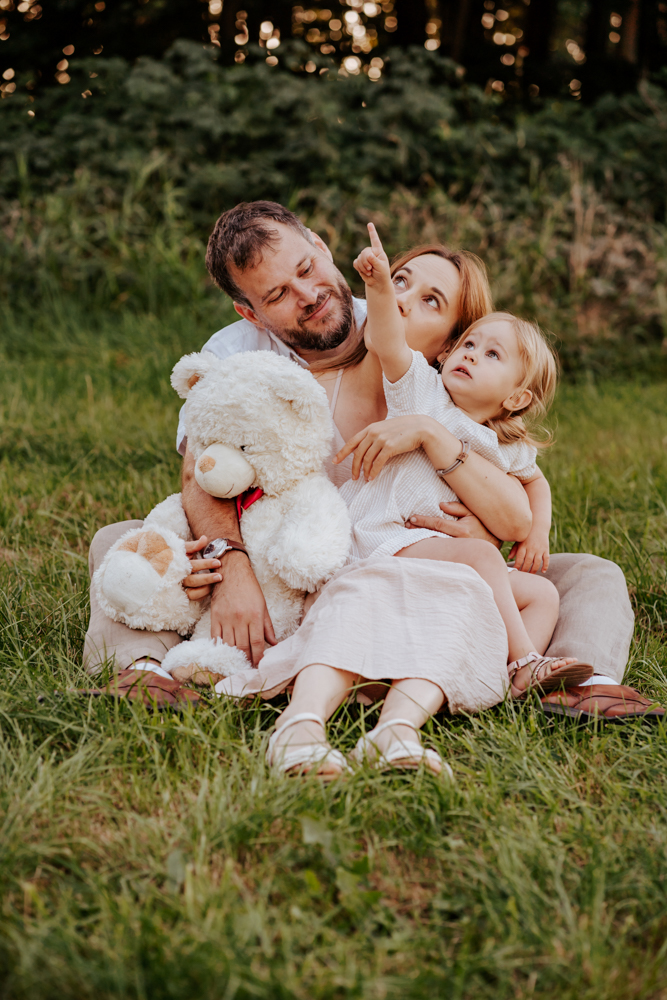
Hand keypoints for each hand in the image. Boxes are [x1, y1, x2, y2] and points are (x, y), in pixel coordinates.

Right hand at [182, 536, 221, 599]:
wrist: (167, 566)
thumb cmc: (179, 555)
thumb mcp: (184, 548)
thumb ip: (194, 545)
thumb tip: (204, 539)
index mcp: (178, 564)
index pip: (192, 565)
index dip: (205, 564)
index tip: (218, 562)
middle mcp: (177, 577)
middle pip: (192, 580)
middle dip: (207, 578)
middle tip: (220, 576)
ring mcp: (180, 587)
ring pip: (192, 593)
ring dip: (205, 588)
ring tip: (217, 582)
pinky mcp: (183, 594)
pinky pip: (193, 598)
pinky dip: (202, 594)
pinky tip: (211, 588)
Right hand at [209, 550, 275, 666]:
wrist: (231, 572)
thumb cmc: (250, 588)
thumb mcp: (263, 605)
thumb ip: (268, 625)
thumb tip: (274, 643)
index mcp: (255, 615)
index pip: (257, 643)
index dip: (259, 657)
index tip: (259, 665)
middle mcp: (240, 618)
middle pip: (243, 646)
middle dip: (247, 660)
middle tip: (249, 668)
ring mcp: (226, 618)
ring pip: (230, 644)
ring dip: (235, 656)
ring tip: (238, 664)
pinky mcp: (215, 616)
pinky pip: (216, 637)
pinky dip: (220, 647)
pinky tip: (224, 654)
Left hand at [334, 414, 428, 480]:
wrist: (420, 427)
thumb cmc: (404, 429)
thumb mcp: (385, 429)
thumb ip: (374, 435)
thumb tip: (366, 448)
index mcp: (370, 428)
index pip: (352, 442)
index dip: (342, 453)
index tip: (334, 461)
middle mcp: (373, 433)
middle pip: (358, 453)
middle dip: (354, 467)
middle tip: (353, 477)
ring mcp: (381, 439)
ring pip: (367, 459)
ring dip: (365, 471)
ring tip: (365, 479)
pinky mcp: (390, 447)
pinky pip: (377, 463)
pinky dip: (373, 472)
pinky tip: (372, 478)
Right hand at [353, 222, 391, 287]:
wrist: (377, 283)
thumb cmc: (382, 274)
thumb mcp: (381, 267)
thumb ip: (374, 260)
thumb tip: (368, 254)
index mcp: (378, 251)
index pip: (375, 240)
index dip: (372, 232)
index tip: (369, 224)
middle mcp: (371, 252)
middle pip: (365, 252)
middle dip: (366, 261)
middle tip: (371, 268)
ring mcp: (364, 257)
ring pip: (359, 258)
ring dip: (363, 266)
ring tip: (369, 271)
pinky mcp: (359, 263)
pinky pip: (355, 263)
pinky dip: (359, 268)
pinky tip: (365, 272)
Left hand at [407, 501, 501, 547]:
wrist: (493, 547)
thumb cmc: (483, 527)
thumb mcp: (473, 514)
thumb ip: (458, 508)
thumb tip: (441, 505)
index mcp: (461, 530)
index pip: (438, 524)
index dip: (423, 521)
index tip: (412, 518)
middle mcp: (457, 542)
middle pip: (432, 536)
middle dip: (417, 531)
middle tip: (406, 526)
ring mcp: (455, 551)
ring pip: (434, 545)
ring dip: (421, 539)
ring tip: (409, 533)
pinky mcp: (454, 556)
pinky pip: (439, 551)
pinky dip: (429, 546)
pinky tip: (421, 542)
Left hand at [509, 532, 549, 572]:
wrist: (538, 526)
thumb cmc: (526, 535)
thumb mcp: (519, 540)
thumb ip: (514, 549)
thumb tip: (509, 558)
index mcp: (523, 546)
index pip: (519, 558)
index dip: (517, 566)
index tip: (515, 572)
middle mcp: (531, 548)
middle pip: (528, 562)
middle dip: (525, 570)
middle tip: (523, 576)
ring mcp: (539, 549)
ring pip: (537, 562)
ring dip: (534, 570)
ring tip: (531, 575)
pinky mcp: (546, 549)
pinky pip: (546, 559)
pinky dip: (546, 566)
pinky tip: (543, 571)